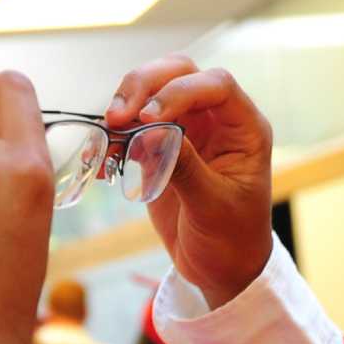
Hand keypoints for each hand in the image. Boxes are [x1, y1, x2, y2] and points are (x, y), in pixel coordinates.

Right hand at [107, 56, 273, 307]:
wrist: (219, 269)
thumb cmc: (231, 239)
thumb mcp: (211, 206)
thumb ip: (183, 167)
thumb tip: (150, 132)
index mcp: (244, 128)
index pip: (216, 85)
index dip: (180, 91)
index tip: (149, 117)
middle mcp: (216, 119)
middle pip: (177, 74)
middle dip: (143, 86)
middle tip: (117, 117)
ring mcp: (187, 129)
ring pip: (150, 93)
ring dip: (123, 108)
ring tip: (106, 137)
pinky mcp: (160, 146)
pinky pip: (132, 128)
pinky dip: (113, 138)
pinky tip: (100, 161)